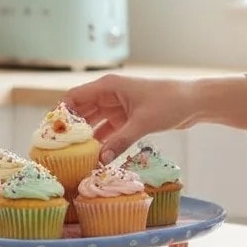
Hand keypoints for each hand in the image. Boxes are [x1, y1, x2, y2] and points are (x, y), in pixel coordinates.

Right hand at [64, 75, 196, 163]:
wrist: (194, 103)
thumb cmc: (169, 103)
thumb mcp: (142, 123)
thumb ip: (120, 141)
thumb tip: (100, 159)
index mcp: (108, 86)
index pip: (75, 96)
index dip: (62, 113)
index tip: (53, 132)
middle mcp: (109, 95)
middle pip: (81, 111)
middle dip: (73, 130)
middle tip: (61, 150)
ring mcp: (117, 107)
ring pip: (94, 124)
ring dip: (87, 139)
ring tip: (77, 157)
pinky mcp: (126, 119)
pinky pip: (107, 132)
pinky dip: (102, 143)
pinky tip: (96, 158)